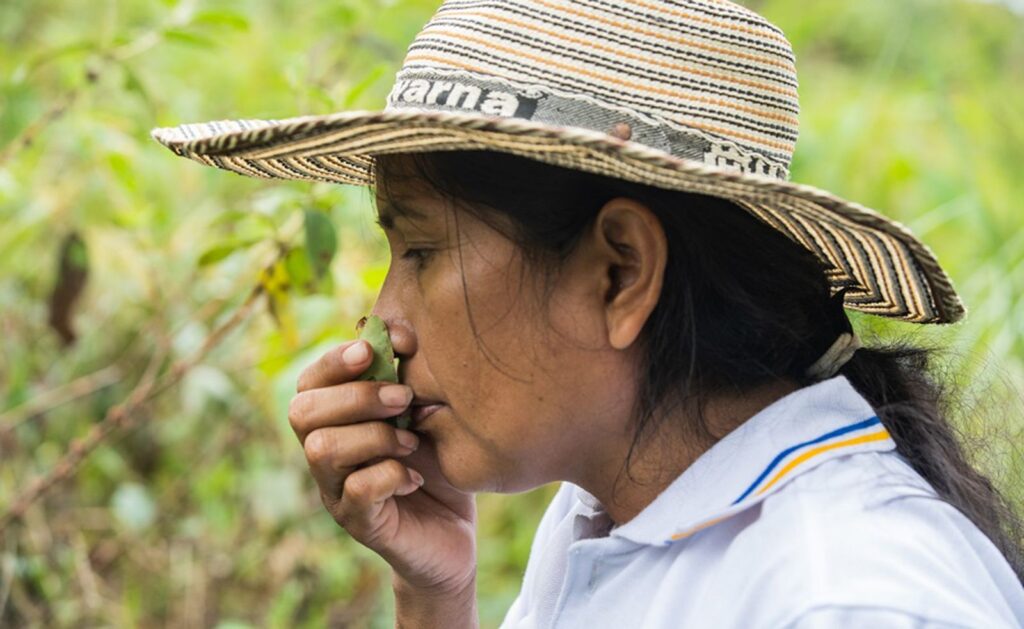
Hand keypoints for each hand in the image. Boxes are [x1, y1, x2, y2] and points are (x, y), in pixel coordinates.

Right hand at [289, 339, 476, 593]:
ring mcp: (336, 490)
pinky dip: (390, 475)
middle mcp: (324, 453)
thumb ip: (406, 372)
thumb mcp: (425, 408)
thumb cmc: (435, 460)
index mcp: (334, 419)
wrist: (454, 529)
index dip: (335, 359)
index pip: (309, 380)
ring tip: (411, 441)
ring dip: (374, 436)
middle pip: (302, 411)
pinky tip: (414, 477)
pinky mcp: (360, 523)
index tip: (377, 349)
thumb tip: (396, 331)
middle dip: (356, 396)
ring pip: (322, 449)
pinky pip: (356, 492)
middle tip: (402, 399)